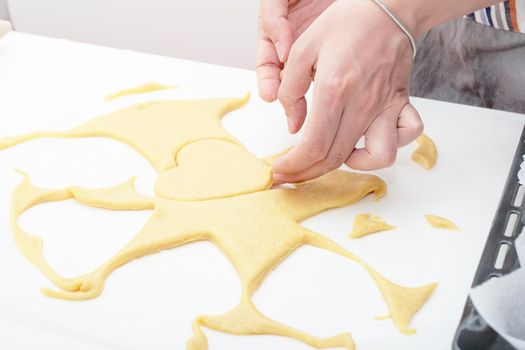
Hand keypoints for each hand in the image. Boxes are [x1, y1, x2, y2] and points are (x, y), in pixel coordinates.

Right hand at [256, 0, 334, 106]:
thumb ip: (273, 17)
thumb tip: (280, 50)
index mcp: (277, 33)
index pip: (267, 64)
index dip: (267, 82)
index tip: (270, 94)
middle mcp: (296, 45)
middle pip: (287, 81)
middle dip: (288, 101)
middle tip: (293, 115)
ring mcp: (317, 50)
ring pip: (309, 81)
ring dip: (309, 99)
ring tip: (312, 113)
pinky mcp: (337, 53)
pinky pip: (332, 73)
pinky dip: (332, 87)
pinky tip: (334, 95)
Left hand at [268, 0, 422, 182]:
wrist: (387, 7)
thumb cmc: (346, 23)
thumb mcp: (302, 49)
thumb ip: (291, 88)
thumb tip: (293, 125)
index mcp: (334, 90)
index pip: (313, 147)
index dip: (293, 167)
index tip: (279, 171)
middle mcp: (362, 104)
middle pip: (335, 158)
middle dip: (307, 174)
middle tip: (290, 175)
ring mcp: (386, 106)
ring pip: (377, 158)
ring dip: (350, 166)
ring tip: (330, 156)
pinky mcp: (401, 103)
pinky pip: (407, 136)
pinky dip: (388, 147)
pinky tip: (366, 141)